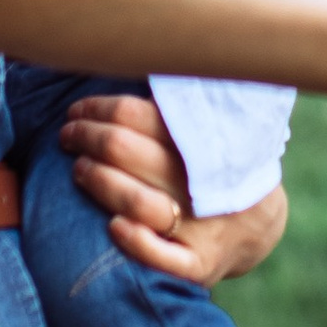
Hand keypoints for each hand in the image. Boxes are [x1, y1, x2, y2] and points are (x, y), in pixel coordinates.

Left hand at [56, 94, 287, 283]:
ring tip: (79, 169)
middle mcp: (200, 180)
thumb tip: (120, 64)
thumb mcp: (208, 128)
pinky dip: (136, 241)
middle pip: (125, 151)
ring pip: (135, 200)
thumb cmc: (212, 166)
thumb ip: (170, 107)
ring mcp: (201, 224)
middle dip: (87, 138)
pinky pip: (163, 257)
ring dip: (97, 180)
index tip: (77, 110)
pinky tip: (114, 226)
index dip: (96, 109)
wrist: (256, 224)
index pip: (135, 115)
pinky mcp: (199, 263)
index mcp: (201, 138)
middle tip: (69, 135)